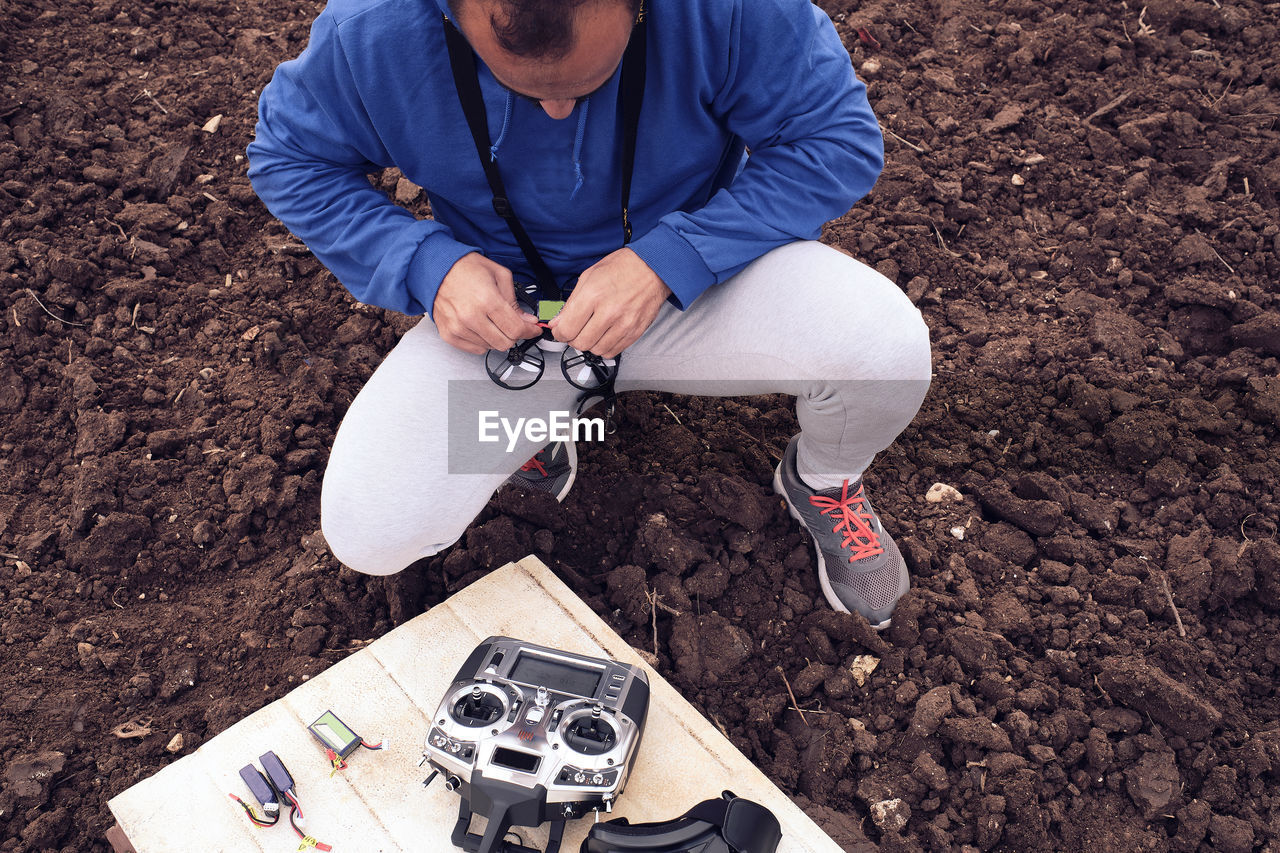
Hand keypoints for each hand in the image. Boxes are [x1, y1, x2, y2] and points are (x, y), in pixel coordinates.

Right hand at [433, 253, 541, 354]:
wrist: (436, 268)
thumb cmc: (465, 268)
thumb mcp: (499, 275)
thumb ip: (515, 300)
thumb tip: (526, 320)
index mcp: (486, 300)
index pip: (516, 329)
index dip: (529, 331)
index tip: (533, 329)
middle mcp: (471, 316)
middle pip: (505, 343)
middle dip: (515, 335)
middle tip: (514, 325)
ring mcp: (458, 328)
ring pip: (491, 347)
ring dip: (498, 337)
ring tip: (493, 321)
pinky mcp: (449, 334)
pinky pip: (476, 349)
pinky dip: (484, 341)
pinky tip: (482, 327)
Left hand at [549, 249, 670, 358]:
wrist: (653, 268)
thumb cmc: (623, 267)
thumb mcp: (589, 276)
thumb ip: (571, 302)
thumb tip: (558, 322)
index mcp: (594, 295)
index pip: (567, 329)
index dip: (559, 333)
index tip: (560, 330)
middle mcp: (609, 312)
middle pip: (580, 343)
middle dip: (573, 339)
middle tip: (575, 330)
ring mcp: (624, 324)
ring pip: (596, 350)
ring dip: (590, 344)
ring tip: (591, 331)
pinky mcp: (635, 332)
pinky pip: (613, 351)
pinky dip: (605, 347)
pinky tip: (604, 335)